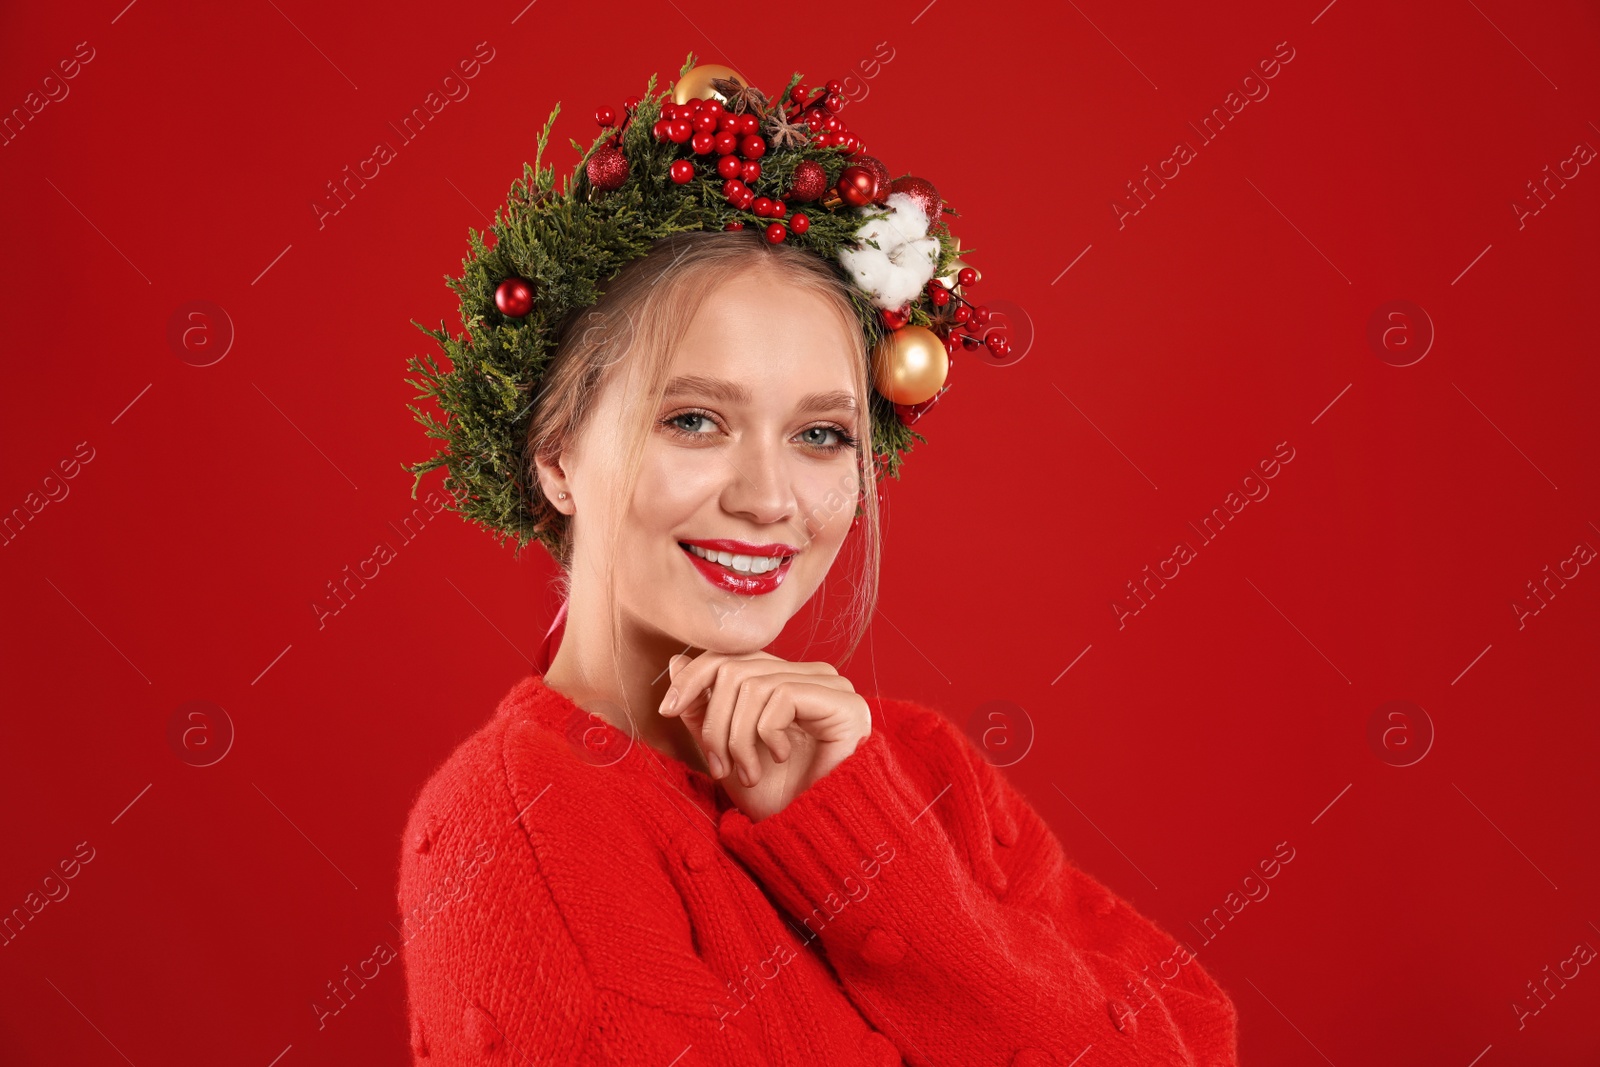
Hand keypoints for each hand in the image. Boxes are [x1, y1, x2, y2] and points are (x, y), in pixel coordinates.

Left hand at [659, 650, 871, 821]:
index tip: (666, 710)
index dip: (694, 677)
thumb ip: (702, 707)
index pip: (732, 656)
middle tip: (719, 768)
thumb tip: (676, 662)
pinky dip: (767, 734)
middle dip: (715, 723)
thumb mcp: (724, 751)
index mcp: (787, 680)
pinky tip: (779, 759)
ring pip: (754, 684)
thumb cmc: (776, 798)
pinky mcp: (845, 703)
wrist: (813, 836)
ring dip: (738, 738)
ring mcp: (833, 686)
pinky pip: (782, 697)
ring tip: (747, 774)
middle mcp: (812, 675)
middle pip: (736, 668)